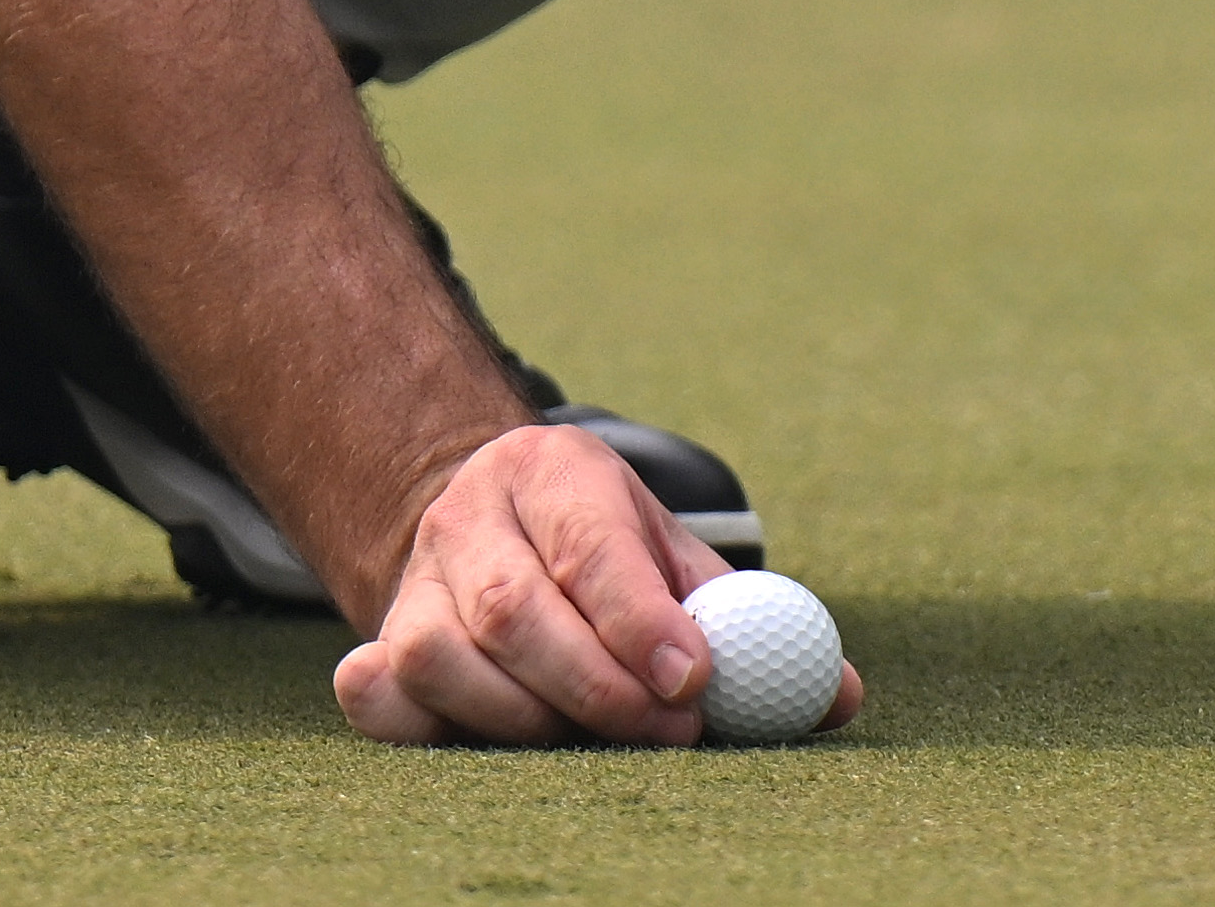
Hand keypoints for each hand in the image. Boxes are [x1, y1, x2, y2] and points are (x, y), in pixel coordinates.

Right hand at [330, 420, 859, 746]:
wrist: (491, 519)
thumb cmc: (605, 552)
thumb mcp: (676, 555)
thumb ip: (749, 619)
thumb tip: (837, 694)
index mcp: (553, 472)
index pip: (590, 545)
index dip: (640, 620)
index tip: (694, 682)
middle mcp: (470, 516)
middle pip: (514, 610)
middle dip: (598, 687)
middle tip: (670, 733)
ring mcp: (415, 581)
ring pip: (444, 659)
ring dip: (526, 721)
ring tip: (594, 742)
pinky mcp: (381, 642)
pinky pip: (377, 693)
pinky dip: (415, 725)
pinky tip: (474, 737)